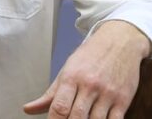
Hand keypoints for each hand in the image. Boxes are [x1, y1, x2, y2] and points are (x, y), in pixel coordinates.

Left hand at [24, 20, 151, 118]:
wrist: (120, 39)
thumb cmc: (91, 55)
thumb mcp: (67, 70)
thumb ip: (49, 94)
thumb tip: (28, 109)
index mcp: (72, 77)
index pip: (59, 108)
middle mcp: (90, 85)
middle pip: (76, 117)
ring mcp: (108, 93)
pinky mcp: (123, 99)